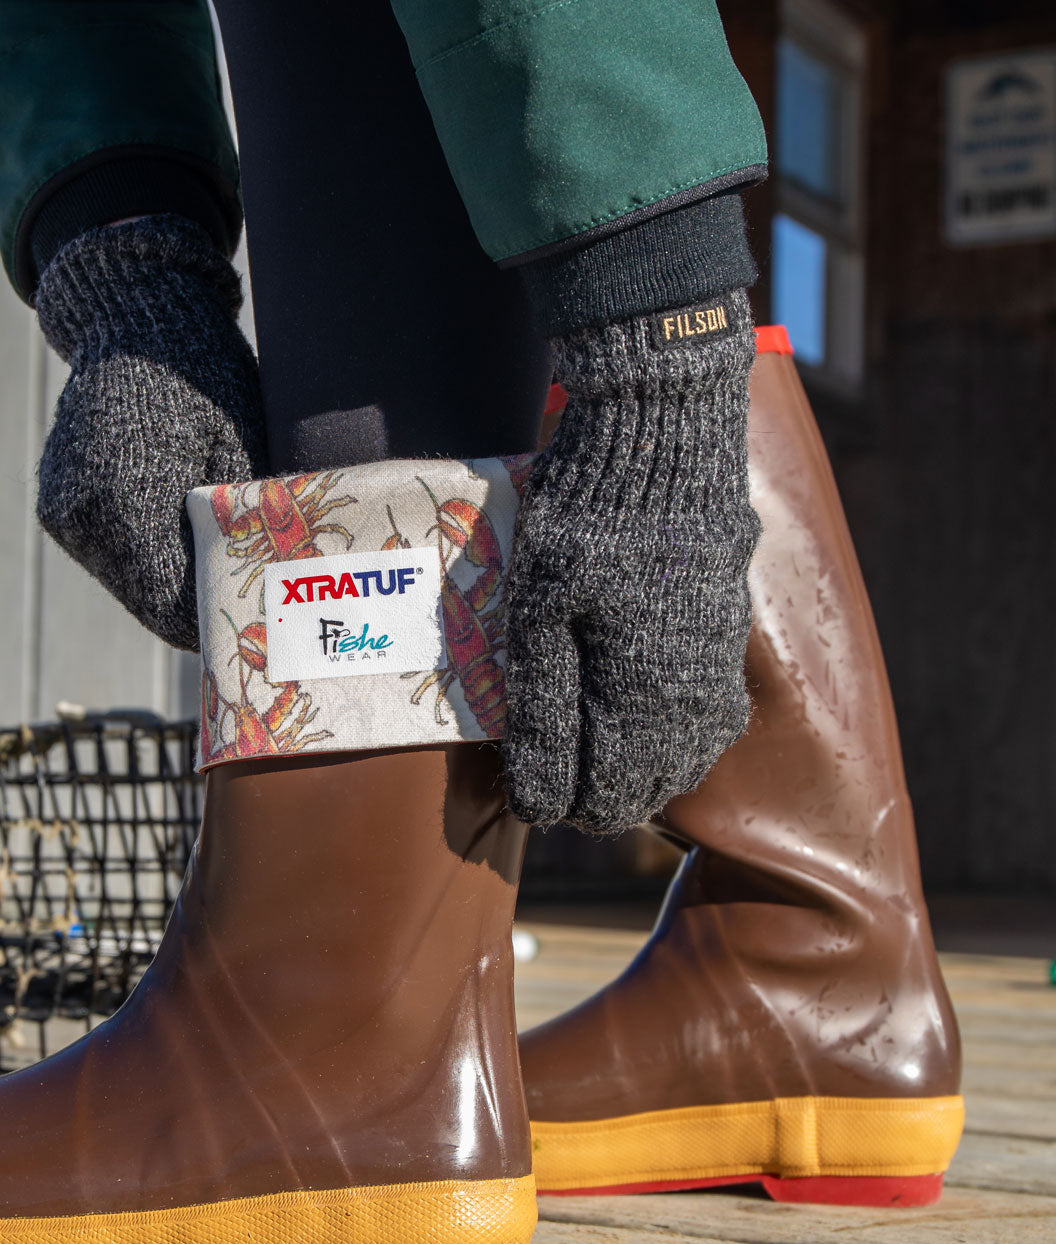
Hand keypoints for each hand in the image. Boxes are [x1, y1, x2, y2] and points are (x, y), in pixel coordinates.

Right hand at [34, 216, 265, 650]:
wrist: (135, 314)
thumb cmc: (203, 376)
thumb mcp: (239, 451)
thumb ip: (241, 527)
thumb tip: (259, 594)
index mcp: (123, 502)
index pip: (168, 604)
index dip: (214, 619)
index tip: (258, 617)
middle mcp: (80, 515)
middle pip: (147, 600)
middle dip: (196, 604)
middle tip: (249, 596)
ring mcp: (63, 510)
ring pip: (128, 581)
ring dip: (171, 581)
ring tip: (219, 557)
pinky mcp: (58, 503)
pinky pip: (111, 552)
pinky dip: (148, 552)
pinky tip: (183, 528)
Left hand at [503, 290, 758, 831]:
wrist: (665, 436)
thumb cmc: (586, 523)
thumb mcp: (540, 613)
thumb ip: (543, 709)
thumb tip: (540, 797)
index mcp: (644, 707)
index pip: (600, 800)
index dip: (552, 803)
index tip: (518, 783)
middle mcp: (695, 706)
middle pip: (644, 791)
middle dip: (590, 793)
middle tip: (542, 764)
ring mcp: (721, 674)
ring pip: (680, 762)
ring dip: (630, 769)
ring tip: (580, 745)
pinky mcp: (729, 642)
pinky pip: (703, 723)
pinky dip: (662, 735)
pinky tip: (631, 711)